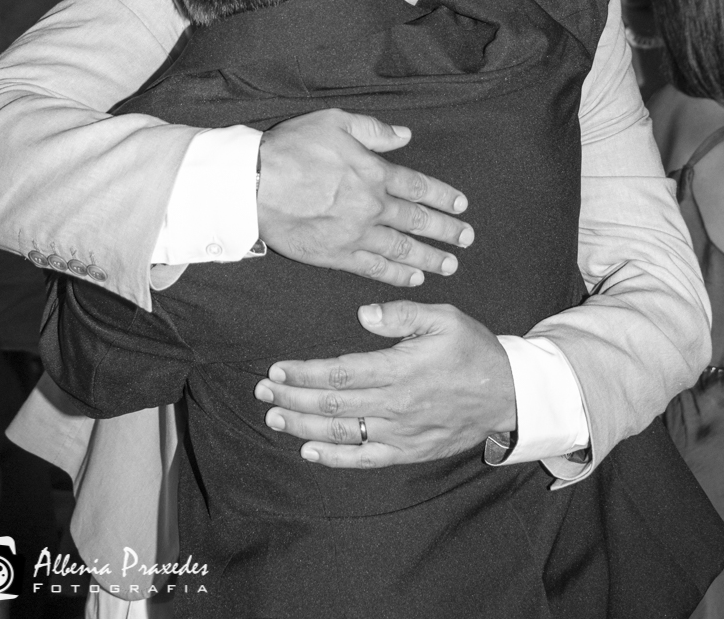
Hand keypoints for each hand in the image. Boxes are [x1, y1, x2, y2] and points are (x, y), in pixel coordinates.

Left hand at [254, 300, 515, 466]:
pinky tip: (309, 450)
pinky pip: (365, 458)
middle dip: (292, 396)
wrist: (509, 395)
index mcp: (401, 369)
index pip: (340, 372)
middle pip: (332, 403)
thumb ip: (402, 314)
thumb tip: (363, 313)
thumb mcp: (444, 318)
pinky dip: (334, 457)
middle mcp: (396, 404)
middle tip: (263, 390)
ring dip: (303, 424)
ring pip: (342, 432)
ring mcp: (401, 432)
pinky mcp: (409, 451)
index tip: (277, 368)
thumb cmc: (473, 349)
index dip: (304, 372)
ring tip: (274, 416)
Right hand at [257, 110, 472, 287]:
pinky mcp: (336, 256)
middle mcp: (371, 206)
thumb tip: (404, 135)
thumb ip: (373, 131)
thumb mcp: (335, 122)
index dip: (442, 196)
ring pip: (403, 249)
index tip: (460, 205)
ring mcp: (356, 234)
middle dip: (446, 230)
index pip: (418, 187)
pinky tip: (413, 279)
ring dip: (430, 258)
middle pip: (418, 221)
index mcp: (373, 172)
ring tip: (450, 265)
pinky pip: (374, 269)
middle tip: (467, 238)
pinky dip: (397, 275)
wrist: (254, 185)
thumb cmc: (291, 148)